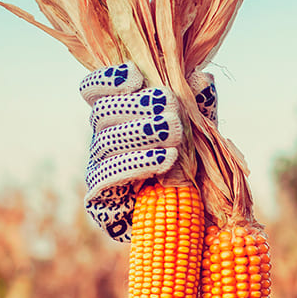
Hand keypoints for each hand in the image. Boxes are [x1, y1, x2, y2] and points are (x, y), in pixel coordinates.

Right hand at [78, 63, 216, 240]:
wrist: (198, 219)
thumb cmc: (194, 166)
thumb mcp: (200, 129)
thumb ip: (198, 104)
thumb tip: (203, 80)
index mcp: (117, 118)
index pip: (93, 91)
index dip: (108, 81)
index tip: (136, 78)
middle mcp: (102, 140)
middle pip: (102, 114)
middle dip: (137, 107)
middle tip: (171, 106)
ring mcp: (98, 170)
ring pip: (105, 143)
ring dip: (142, 133)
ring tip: (175, 132)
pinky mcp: (100, 200)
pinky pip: (107, 178)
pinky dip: (138, 164)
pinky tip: (167, 158)